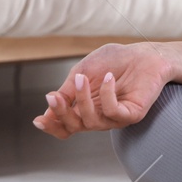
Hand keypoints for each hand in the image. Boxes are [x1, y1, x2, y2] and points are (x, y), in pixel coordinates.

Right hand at [32, 42, 171, 138]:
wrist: (143, 53)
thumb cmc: (112, 61)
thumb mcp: (82, 73)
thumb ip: (66, 92)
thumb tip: (46, 112)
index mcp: (84, 108)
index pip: (65, 127)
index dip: (51, 127)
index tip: (38, 120)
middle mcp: (98, 116)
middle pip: (73, 127)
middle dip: (61, 113)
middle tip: (53, 96)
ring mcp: (115, 118)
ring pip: (91, 121)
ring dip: (82, 100)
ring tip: (82, 78)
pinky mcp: (131, 114)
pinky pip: (113, 112)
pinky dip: (107, 95)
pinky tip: (109, 78)